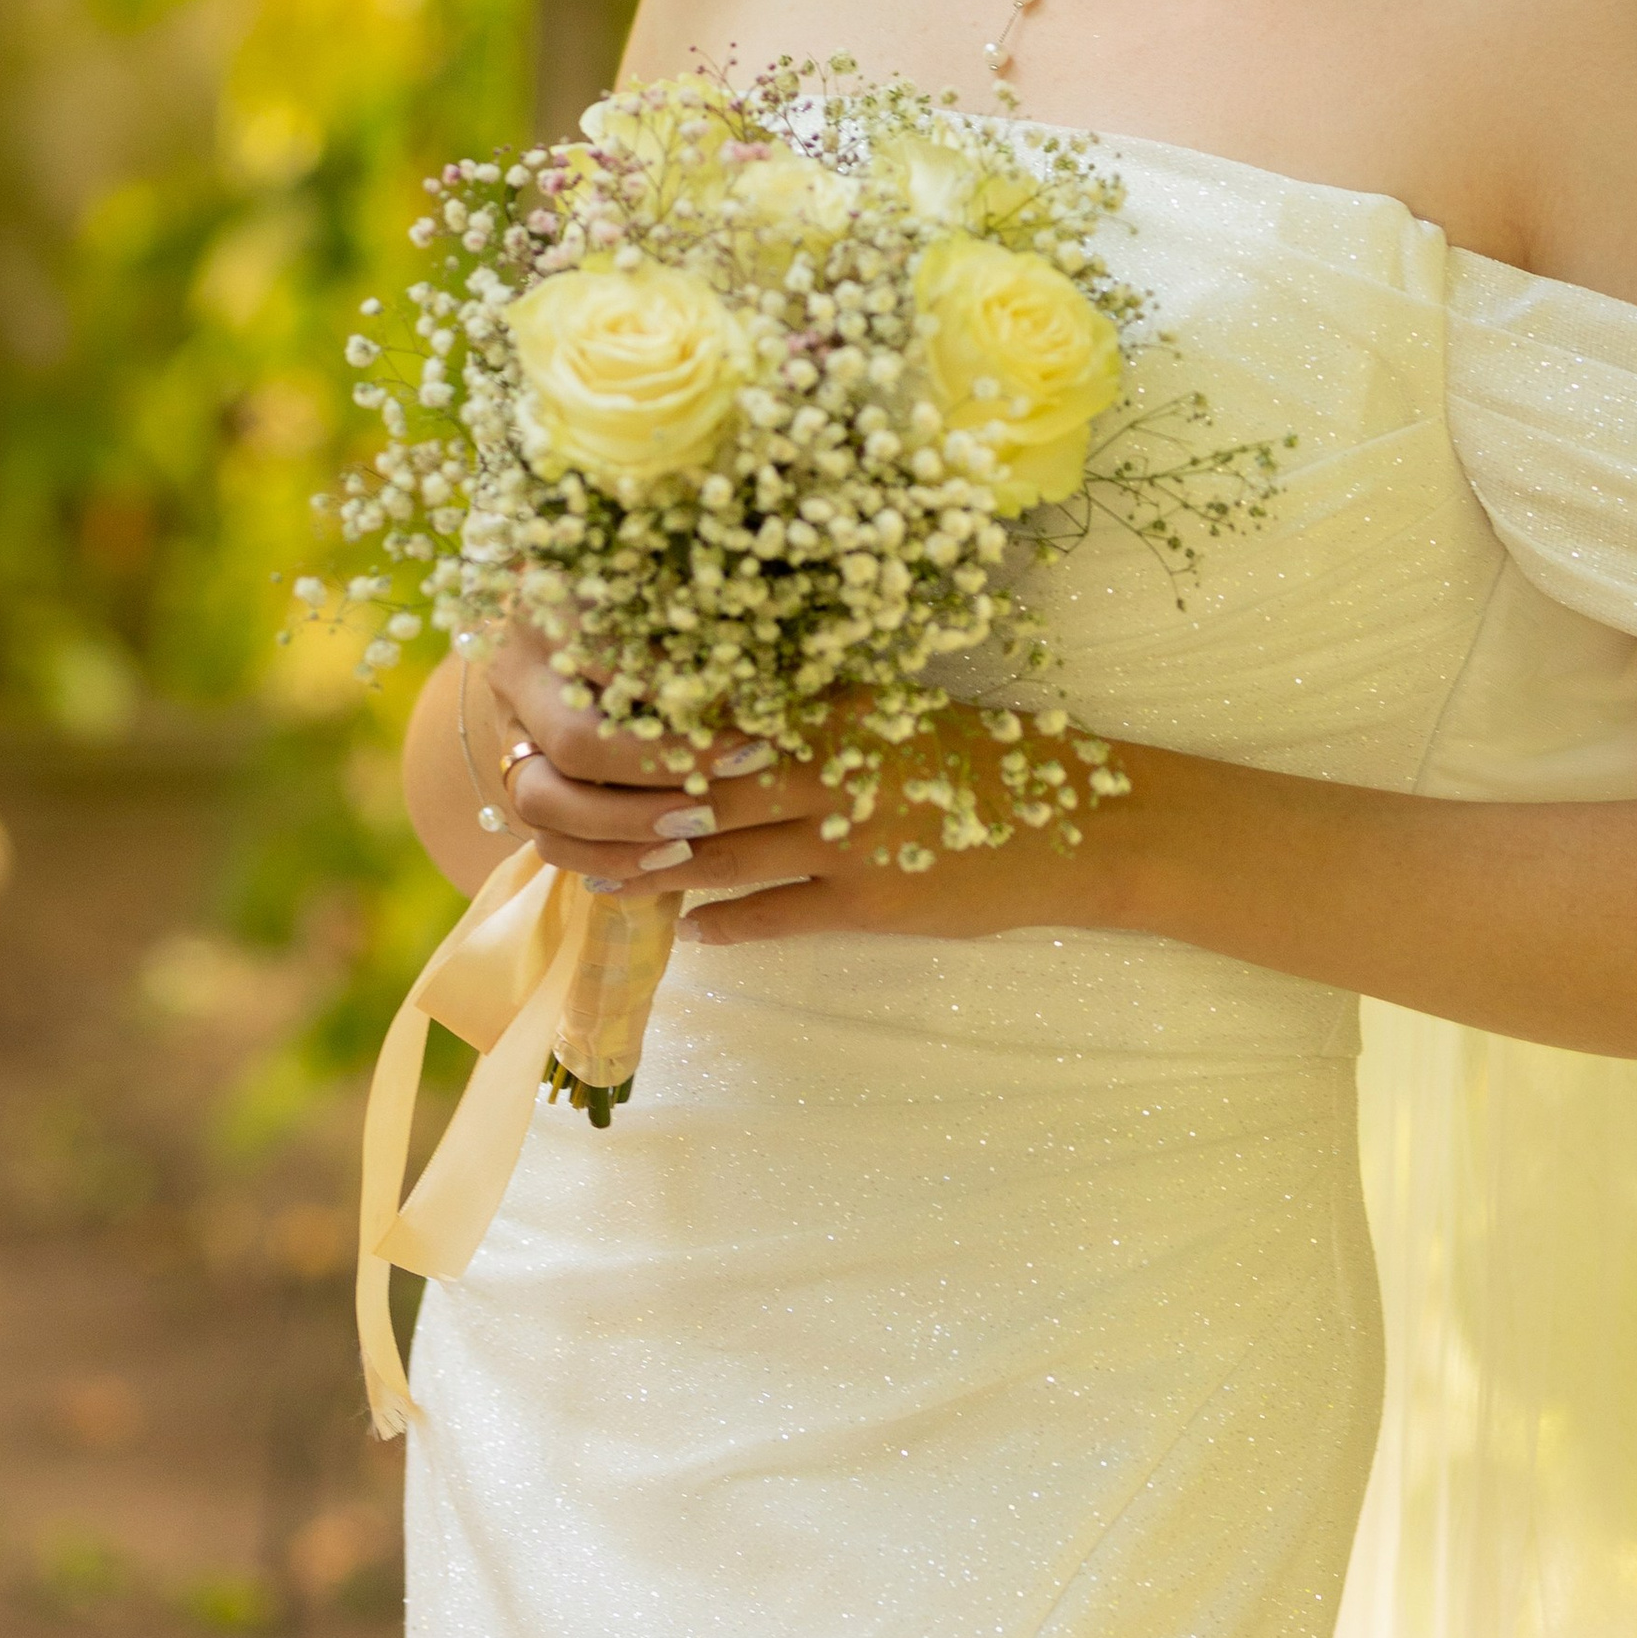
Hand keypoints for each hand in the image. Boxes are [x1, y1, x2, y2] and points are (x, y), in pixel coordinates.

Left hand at [476, 616, 1134, 942]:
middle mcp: (829, 764)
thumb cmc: (986, 762)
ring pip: (721, 853)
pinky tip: (691, 929)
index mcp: (834, 708)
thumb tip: (738, 711)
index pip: (714, 713)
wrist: (1076, 821)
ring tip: (605, 879)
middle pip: (697, 784)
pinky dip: (725, 922)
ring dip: (655, 870)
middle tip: (560, 813)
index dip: (644, 727)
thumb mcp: (900, 715)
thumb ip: (822, 713)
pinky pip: (774, 913)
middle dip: (623, 801)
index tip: (582, 730)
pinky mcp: (870, 898)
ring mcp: (847, 834)